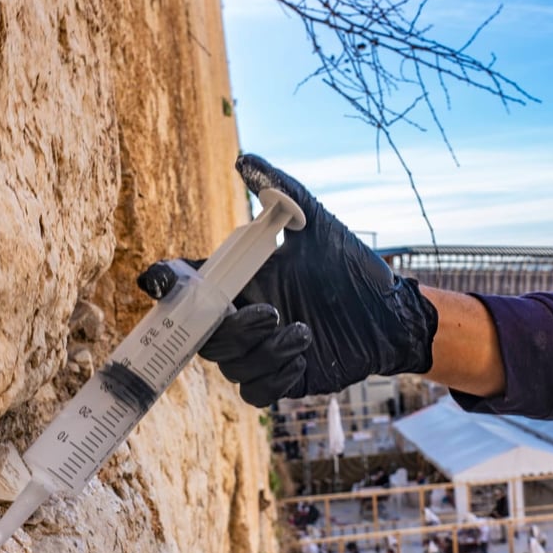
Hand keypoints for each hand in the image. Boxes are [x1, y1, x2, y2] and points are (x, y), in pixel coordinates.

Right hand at [138, 154, 438, 405]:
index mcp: (243, 281)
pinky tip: (300, 356)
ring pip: (230, 365)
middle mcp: (245, 317)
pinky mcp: (284, 379)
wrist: (392, 315)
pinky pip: (255, 392)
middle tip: (272, 311)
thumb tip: (245, 160)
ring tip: (302, 332)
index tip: (160, 278)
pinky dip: (271, 377)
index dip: (167, 283)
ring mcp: (262, 351)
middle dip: (231, 328)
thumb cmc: (353, 267)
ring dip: (262, 351)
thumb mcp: (318, 225)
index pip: (190, 285)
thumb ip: (283, 194)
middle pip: (205, 335)